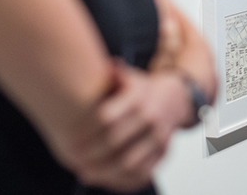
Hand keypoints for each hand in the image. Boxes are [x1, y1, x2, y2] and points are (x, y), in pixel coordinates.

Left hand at [55, 63, 191, 191]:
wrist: (176, 100)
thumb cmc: (143, 89)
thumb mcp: (130, 77)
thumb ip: (116, 75)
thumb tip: (109, 67)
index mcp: (139, 99)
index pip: (108, 118)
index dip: (87, 131)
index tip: (70, 138)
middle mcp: (152, 119)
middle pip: (116, 142)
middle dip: (91, 153)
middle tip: (72, 158)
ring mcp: (159, 139)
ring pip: (129, 162)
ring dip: (103, 171)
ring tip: (84, 172)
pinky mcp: (163, 154)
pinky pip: (142, 173)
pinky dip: (121, 180)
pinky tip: (103, 179)